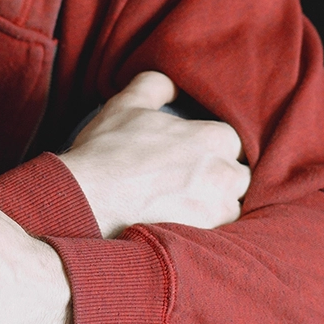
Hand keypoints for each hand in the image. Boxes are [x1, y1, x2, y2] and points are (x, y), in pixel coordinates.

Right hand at [60, 71, 250, 237]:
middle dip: (221, 178)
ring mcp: (215, 209)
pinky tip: (181, 226)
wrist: (85, 200)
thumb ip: (155, 85)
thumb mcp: (127, 105)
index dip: (214, 148)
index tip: (195, 156)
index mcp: (212, 137)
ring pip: (232, 207)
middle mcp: (222, 173)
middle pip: (239, 176)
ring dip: (216, 206)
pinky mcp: (203, 238)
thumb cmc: (106, 151)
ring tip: (187, 207)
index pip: (233, 141)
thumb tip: (173, 85)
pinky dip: (205, 231)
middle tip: (192, 183)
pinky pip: (218, 236)